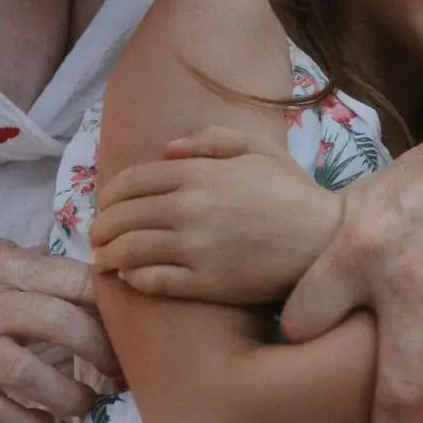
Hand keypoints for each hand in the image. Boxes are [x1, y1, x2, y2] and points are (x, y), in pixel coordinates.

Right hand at [0, 237, 118, 422]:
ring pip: (26, 374)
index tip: (134, 324)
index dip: (110, 304)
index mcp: (9, 266)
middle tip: (120, 369)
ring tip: (87, 403)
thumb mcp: (4, 256)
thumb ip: (49, 270)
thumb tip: (107, 285)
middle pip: (59, 324)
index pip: (73, 281)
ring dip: (66, 395)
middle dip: (100, 349)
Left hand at [91, 126, 343, 300]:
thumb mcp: (259, 149)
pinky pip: (153, 280)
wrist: (326, 240)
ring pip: (130, 250)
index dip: (109, 194)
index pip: (131, 181)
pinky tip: (129, 276)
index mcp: (199, 173)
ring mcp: (196, 247)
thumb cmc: (293, 193)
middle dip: (101, 226)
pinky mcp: (206, 282)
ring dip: (108, 254)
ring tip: (103, 259)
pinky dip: (133, 278)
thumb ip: (212, 141)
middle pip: (122, 216)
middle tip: (96, 235)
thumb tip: (168, 149)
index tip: (104, 205)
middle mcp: (190, 207)